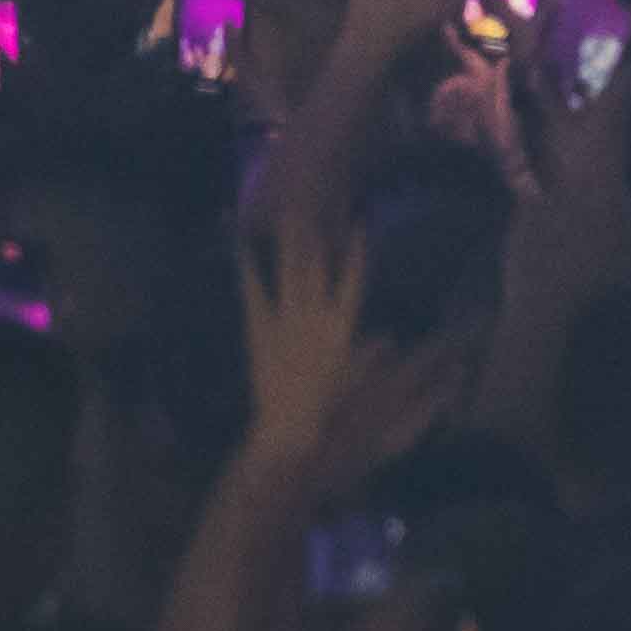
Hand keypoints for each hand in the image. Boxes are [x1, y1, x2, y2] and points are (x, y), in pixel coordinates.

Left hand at [237, 215, 428, 484]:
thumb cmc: (329, 410)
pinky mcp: (259, 330)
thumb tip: (389, 338)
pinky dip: (246, 270)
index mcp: (343, 327)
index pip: (354, 279)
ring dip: (288, 243)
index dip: (357, 250)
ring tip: (288, 214)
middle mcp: (315, 317)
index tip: (362, 223)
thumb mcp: (357, 378)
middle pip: (317, 268)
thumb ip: (371, 354)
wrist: (290, 429)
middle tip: (312, 202)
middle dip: (315, 234)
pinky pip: (253, 294)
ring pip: (289, 274)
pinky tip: (240, 248)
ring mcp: (285, 322)